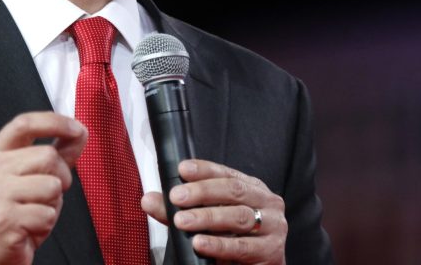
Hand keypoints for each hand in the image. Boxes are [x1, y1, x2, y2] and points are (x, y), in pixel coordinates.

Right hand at [0, 111, 86, 264]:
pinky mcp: (4, 219)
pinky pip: (47, 214)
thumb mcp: (33, 177)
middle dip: (61, 177)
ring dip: (54, 203)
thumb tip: (81, 132)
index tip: (78, 128)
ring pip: (51, 185)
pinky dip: (47, 222)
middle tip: (49, 195)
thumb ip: (57, 154)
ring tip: (36, 211)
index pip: (24, 124)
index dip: (55, 122)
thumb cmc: (17, 211)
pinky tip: (30, 227)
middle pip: (48, 156)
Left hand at [141, 159, 286, 264]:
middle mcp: (266, 202)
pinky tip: (200, 243)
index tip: (181, 169)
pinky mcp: (271, 252)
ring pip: (238, 217)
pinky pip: (242, 247)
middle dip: (202, 192)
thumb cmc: (232, 237)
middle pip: (233, 191)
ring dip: (207, 218)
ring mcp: (273, 226)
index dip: (203, 169)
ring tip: (183, 221)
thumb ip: (178, 209)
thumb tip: (148, 200)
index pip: (225, 172)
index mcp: (251, 187)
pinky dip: (219, 245)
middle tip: (176, 198)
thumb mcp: (205, 219)